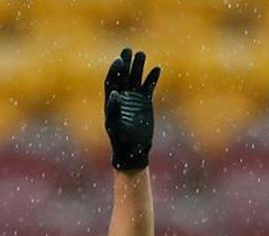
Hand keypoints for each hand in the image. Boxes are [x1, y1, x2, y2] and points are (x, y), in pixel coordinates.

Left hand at [104, 48, 159, 171]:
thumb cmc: (121, 141)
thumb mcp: (116, 126)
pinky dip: (152, 78)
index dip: (114, 71)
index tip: (118, 61)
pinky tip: (156, 69)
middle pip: (123, 76)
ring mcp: (134, 99)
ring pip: (136, 78)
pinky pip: (149, 86)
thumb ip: (114, 110)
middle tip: (128, 50)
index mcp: (111, 103)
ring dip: (138, 66)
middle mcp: (122, 98)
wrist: (134, 151)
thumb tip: (113, 94)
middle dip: (125, 63)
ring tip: (141, 54)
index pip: (111, 82)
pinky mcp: (145, 102)